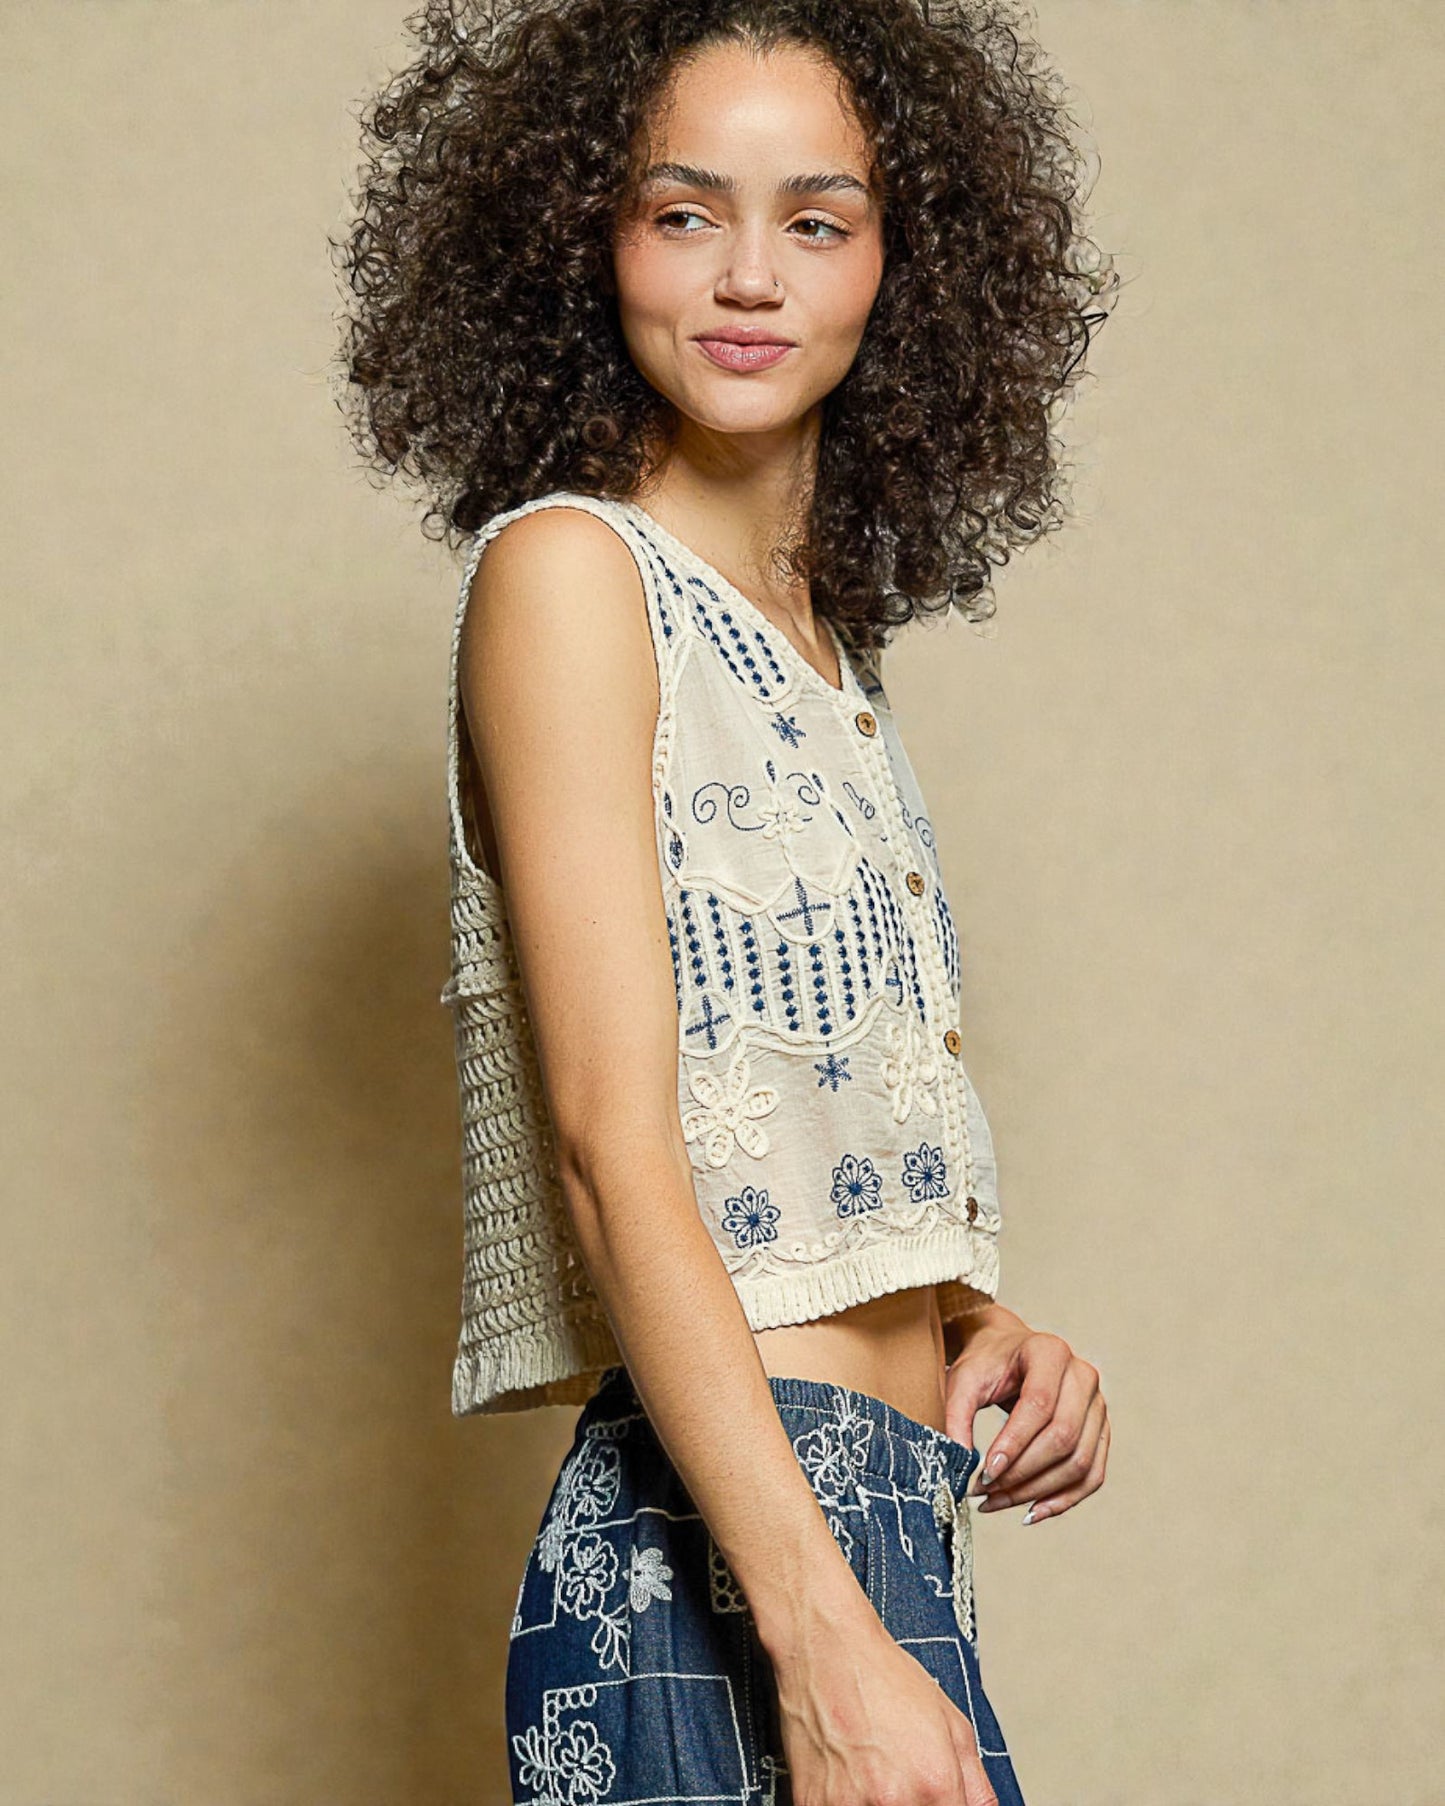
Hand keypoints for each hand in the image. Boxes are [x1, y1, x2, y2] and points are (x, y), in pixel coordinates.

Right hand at [772, 1608, 1002, 1805]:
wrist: (826, 1647)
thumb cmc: (882, 1677)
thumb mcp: (952, 1723)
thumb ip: (977, 1785)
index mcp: (935, 1784)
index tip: (932, 1797)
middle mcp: (892, 1801)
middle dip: (911, 1805)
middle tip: (895, 1781)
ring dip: (872, 1805)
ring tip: (868, 1775)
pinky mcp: (811, 1805)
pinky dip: (842, 1803)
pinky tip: (843, 1776)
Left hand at [944, 1304, 1109, 1523]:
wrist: (1009, 1353)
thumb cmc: (987, 1364)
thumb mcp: (963, 1380)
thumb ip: (956, 1416)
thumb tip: (959, 1462)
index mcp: (1050, 1353)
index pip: (1040, 1404)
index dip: (1014, 1443)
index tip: (984, 1472)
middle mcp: (1083, 1376)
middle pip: (1063, 1437)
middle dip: (1022, 1473)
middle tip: (983, 1492)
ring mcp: (1097, 1405)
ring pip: (1079, 1461)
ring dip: (1037, 1491)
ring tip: (996, 1502)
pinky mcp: (1100, 1431)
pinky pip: (1092, 1474)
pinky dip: (1064, 1499)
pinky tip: (1031, 1511)